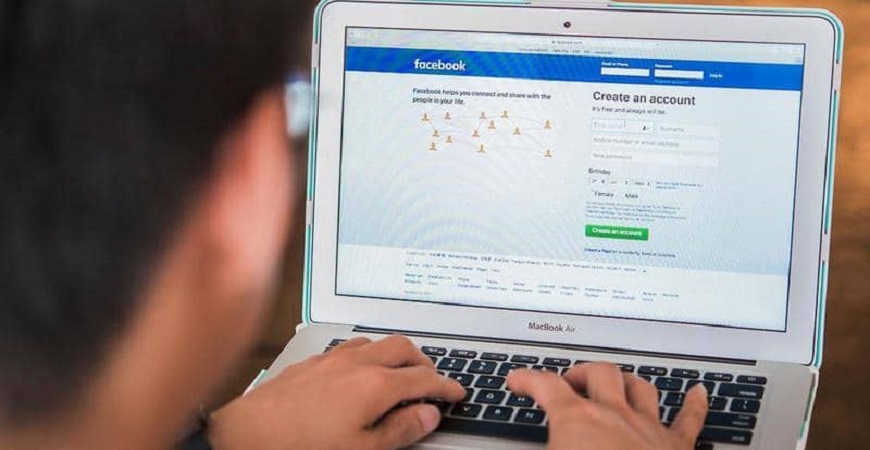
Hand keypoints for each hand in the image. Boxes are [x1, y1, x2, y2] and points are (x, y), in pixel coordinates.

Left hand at [209, 336, 464, 449]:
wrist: (245, 436)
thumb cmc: (301, 446)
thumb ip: (401, 430)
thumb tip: (428, 415)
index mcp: (377, 385)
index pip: (425, 380)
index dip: (446, 386)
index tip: (457, 393)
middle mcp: (357, 363)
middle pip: (404, 349)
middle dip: (424, 362)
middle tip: (432, 380)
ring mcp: (332, 359)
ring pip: (376, 342)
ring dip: (395, 353)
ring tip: (399, 371)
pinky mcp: (310, 362)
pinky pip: (349, 346)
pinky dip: (367, 353)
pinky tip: (358, 368)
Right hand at [507, 363, 708, 449]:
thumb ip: (534, 449)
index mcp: (577, 421)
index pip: (546, 385)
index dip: (527, 379)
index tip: (518, 380)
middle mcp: (614, 416)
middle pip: (597, 374)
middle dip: (579, 374)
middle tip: (567, 383)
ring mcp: (648, 429)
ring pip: (639, 387)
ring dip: (623, 381)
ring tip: (614, 382)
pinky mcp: (677, 448)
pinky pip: (690, 419)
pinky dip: (695, 403)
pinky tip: (699, 392)